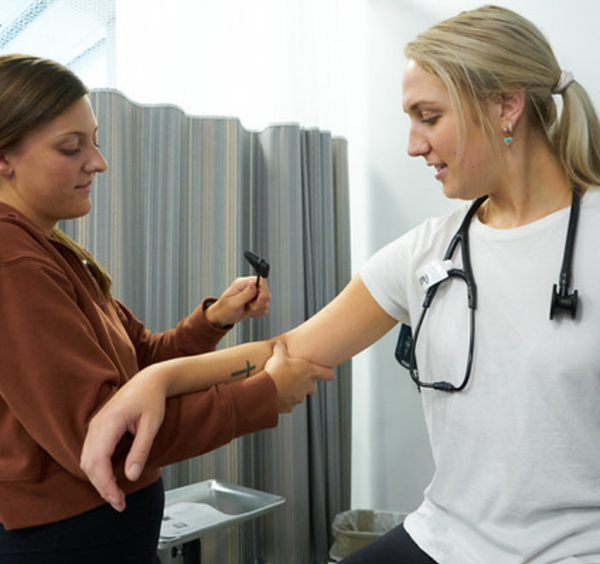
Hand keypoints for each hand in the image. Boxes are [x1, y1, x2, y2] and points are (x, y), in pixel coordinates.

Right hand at [80, 368, 166, 511]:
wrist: (148, 381)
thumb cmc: (152, 399)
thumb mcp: (152, 425)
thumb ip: (141, 451)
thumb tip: (132, 477)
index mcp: (110, 422)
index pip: (99, 462)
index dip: (106, 485)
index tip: (118, 501)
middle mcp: (97, 424)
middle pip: (88, 465)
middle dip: (102, 488)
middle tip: (120, 503)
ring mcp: (94, 426)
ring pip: (86, 461)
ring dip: (98, 480)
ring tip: (116, 495)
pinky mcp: (97, 428)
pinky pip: (89, 453)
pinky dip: (96, 470)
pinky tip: (109, 478)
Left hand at [205, 276, 270, 327]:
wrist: (221, 318)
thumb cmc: (223, 309)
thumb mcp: (234, 303)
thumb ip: (246, 294)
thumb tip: (253, 283)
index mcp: (243, 283)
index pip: (261, 281)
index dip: (263, 291)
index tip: (258, 301)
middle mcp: (249, 287)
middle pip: (265, 292)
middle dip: (259, 303)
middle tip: (250, 307)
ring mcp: (253, 295)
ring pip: (265, 301)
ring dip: (258, 309)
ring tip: (248, 310)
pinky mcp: (255, 302)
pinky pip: (264, 307)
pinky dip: (258, 312)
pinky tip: (250, 313)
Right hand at [265, 341, 334, 412]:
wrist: (265, 390)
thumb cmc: (275, 370)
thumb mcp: (278, 355)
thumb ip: (281, 348)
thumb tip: (279, 342)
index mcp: (309, 372)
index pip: (328, 374)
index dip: (327, 372)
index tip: (324, 370)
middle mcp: (307, 386)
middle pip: (313, 387)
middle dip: (306, 383)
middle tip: (295, 377)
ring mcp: (299, 398)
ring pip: (300, 395)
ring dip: (294, 392)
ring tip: (281, 385)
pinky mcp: (289, 407)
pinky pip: (289, 403)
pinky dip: (284, 400)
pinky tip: (275, 394)